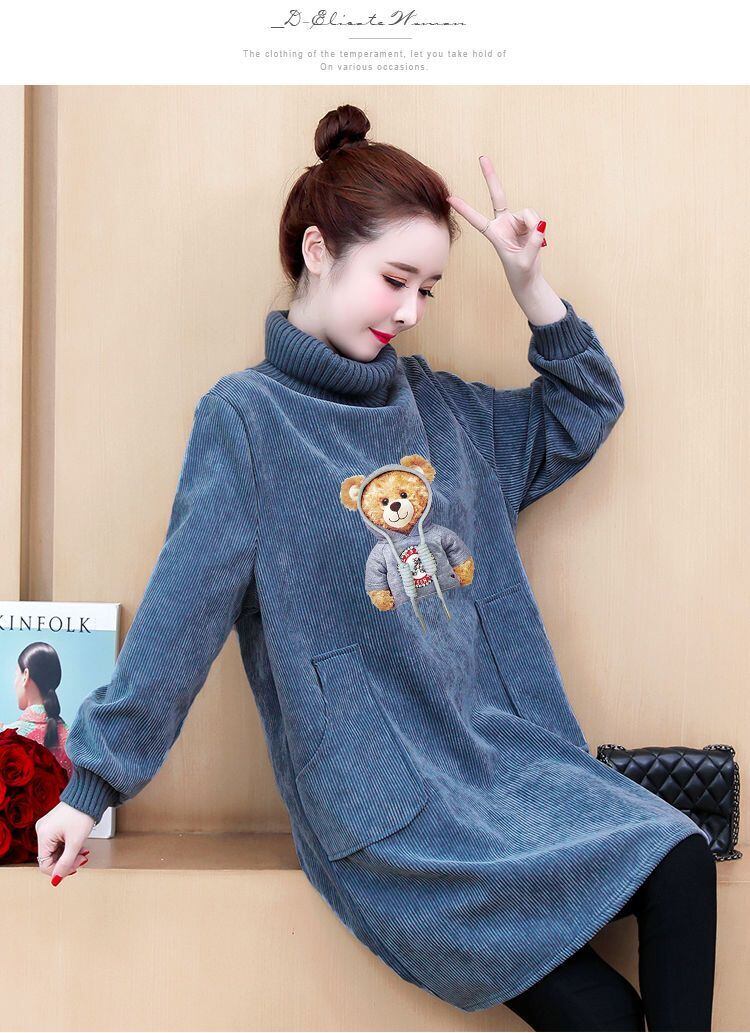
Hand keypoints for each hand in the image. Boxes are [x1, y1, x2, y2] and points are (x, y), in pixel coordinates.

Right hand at [36, 801, 95, 884]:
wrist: (89, 795)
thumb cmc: (82, 813)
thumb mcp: (75, 842)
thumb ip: (66, 863)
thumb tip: (56, 879)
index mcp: (43, 835)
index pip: (45, 865)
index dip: (60, 870)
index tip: (76, 867)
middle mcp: (42, 831)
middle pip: (50, 858)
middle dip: (67, 861)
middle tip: (82, 858)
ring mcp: (47, 828)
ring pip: (55, 851)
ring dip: (69, 855)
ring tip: (82, 851)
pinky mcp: (53, 825)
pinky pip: (58, 843)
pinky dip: (68, 847)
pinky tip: (78, 845)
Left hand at [447, 156, 547, 290]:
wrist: (528, 276)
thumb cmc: (521, 272)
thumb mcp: (525, 261)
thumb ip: (532, 244)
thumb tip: (540, 227)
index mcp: (494, 234)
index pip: (477, 220)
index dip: (465, 209)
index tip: (450, 199)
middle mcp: (502, 223)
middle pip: (497, 195)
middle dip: (491, 177)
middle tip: (482, 158)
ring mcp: (515, 221)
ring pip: (528, 213)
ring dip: (534, 225)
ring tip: (536, 241)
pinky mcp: (527, 223)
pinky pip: (536, 219)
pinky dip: (539, 228)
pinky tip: (539, 239)